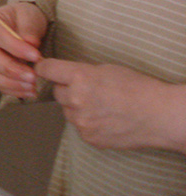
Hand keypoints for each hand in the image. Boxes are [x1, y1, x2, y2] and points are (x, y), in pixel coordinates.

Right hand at [0, 2, 45, 99]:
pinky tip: (29, 92)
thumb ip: (29, 27)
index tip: (35, 56)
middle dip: (13, 70)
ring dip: (11, 84)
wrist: (23, 27)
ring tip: (32, 86)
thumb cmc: (24, 18)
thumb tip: (30, 42)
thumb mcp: (29, 15)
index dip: (15, 48)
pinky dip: (12, 91)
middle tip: (33, 76)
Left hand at [36, 59, 185, 151]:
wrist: (160, 115)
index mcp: (80, 77)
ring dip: (76, 107)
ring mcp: (81, 121)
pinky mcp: (89, 137)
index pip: (45, 69)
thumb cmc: (138, 87)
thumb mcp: (106, 69)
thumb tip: (62, 75)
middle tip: (88, 90)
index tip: (45, 69)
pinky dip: (87, 122)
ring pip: (67, 110)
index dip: (44, 68)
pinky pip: (79, 126)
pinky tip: (105, 119)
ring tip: (101, 106)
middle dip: (67, 89)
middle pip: (56, 92)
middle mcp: (76, 99)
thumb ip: (80, 72)